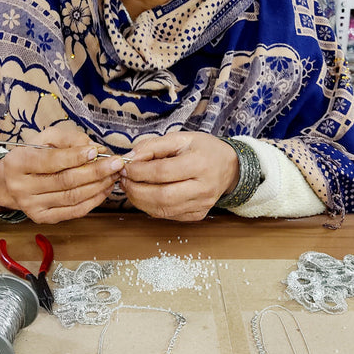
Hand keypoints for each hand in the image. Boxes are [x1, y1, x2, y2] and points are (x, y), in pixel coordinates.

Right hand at [0, 125, 126, 223]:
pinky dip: (93, 201)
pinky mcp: (42, 218)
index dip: (75, 156)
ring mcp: (32, 206)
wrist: (7, 182)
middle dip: (96, 171)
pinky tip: (105, 189)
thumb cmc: (30, 156)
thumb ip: (67, 139)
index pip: (51, 161)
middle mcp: (22, 187)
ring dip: (98, 186)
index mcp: (18, 163)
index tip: (96, 150)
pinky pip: (73, 211)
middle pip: (65, 181)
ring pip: (72, 197)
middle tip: (116, 163)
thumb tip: (93, 148)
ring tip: (114, 175)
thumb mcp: (43, 139)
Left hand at [120, 131, 238, 220]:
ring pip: (162, 210)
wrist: (230, 167)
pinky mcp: (198, 215)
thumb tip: (130, 158)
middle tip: (123, 180)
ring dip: (139, 201)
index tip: (124, 167)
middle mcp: (203, 188)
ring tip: (130, 187)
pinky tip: (145, 196)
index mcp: (200, 164)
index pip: (162, 172)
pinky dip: (151, 207)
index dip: (138, 171)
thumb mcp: (181, 138)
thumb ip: (154, 145)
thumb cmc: (204, 149)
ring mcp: (202, 205)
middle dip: (135, 190)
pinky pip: (168, 215)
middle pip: (161, 196)